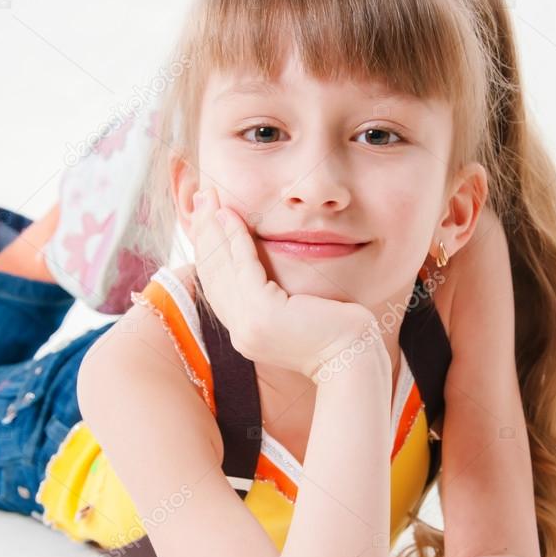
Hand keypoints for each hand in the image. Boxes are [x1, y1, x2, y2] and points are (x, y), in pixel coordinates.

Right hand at [190, 188, 383, 382]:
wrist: (354, 359)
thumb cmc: (337, 334)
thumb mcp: (297, 314)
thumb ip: (277, 298)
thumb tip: (267, 273)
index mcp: (246, 332)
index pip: (218, 286)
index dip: (210, 250)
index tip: (208, 219)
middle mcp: (240, 332)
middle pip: (212, 275)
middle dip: (204, 233)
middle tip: (202, 198)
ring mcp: (248, 326)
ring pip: (222, 269)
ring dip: (213, 230)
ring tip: (210, 198)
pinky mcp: (262, 315)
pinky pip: (244, 268)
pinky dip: (236, 239)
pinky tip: (231, 216)